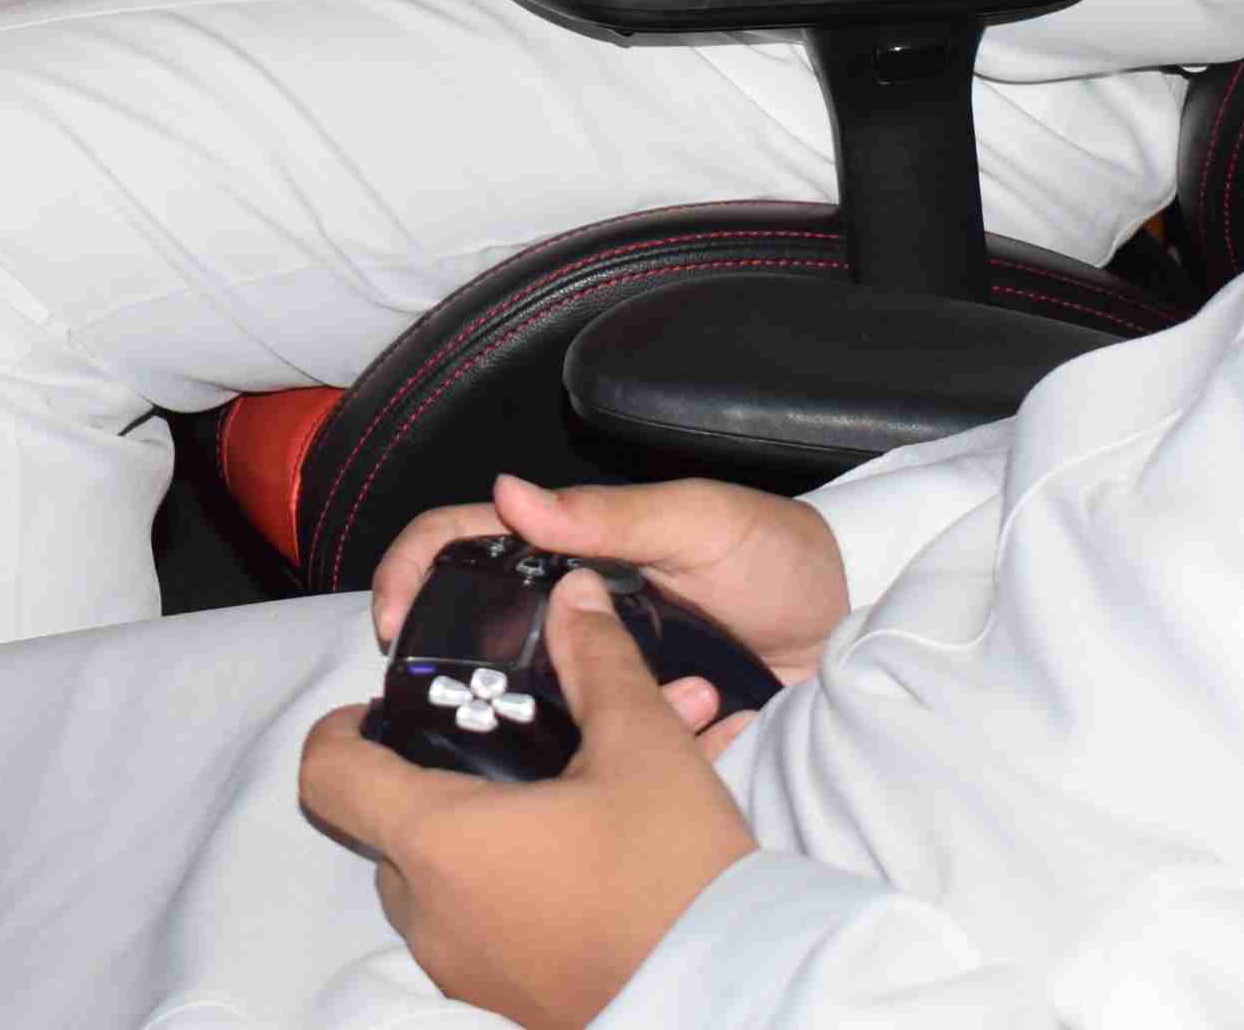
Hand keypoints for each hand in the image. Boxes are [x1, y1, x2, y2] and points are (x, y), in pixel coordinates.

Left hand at [300, 569, 762, 1029]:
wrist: (742, 998)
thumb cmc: (676, 873)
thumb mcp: (643, 746)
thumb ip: (596, 659)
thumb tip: (574, 594)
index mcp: (440, 842)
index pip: (330, 777)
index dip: (340, 730)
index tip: (377, 706)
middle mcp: (433, 917)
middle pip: (392, 829)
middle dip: (441, 780)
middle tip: (508, 743)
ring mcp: (467, 971)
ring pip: (444, 882)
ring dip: (488, 833)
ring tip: (576, 795)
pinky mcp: (509, 1003)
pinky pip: (486, 929)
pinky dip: (516, 888)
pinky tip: (591, 856)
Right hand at [376, 474, 849, 738]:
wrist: (849, 622)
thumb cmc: (775, 553)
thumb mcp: (699, 522)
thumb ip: (609, 517)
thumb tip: (508, 493)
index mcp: (569, 551)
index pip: (462, 545)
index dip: (410, 573)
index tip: (393, 624)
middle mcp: (571, 614)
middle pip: (480, 642)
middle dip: (471, 679)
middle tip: (485, 714)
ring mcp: (602, 673)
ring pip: (542, 708)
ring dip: (580, 718)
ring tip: (669, 701)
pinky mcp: (638, 725)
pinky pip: (612, 750)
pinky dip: (645, 749)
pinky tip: (703, 725)